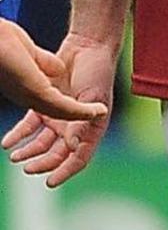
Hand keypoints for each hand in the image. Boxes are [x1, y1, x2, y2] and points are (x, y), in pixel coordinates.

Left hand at [1, 30, 114, 182]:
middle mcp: (75, 126)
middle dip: (42, 164)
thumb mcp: (94, 97)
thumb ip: (83, 121)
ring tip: (15, 157)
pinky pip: (29, 126)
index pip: (79, 158)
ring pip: (41, 143)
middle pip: (57, 154)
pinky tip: (8, 142)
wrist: (88, 47)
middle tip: (27, 168)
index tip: (50, 182)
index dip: (65, 171)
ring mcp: (58, 116)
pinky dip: (18, 135)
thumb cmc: (98, 71)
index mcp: (92, 128)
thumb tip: (72, 147)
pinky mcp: (44, 105)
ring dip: (28, 152)